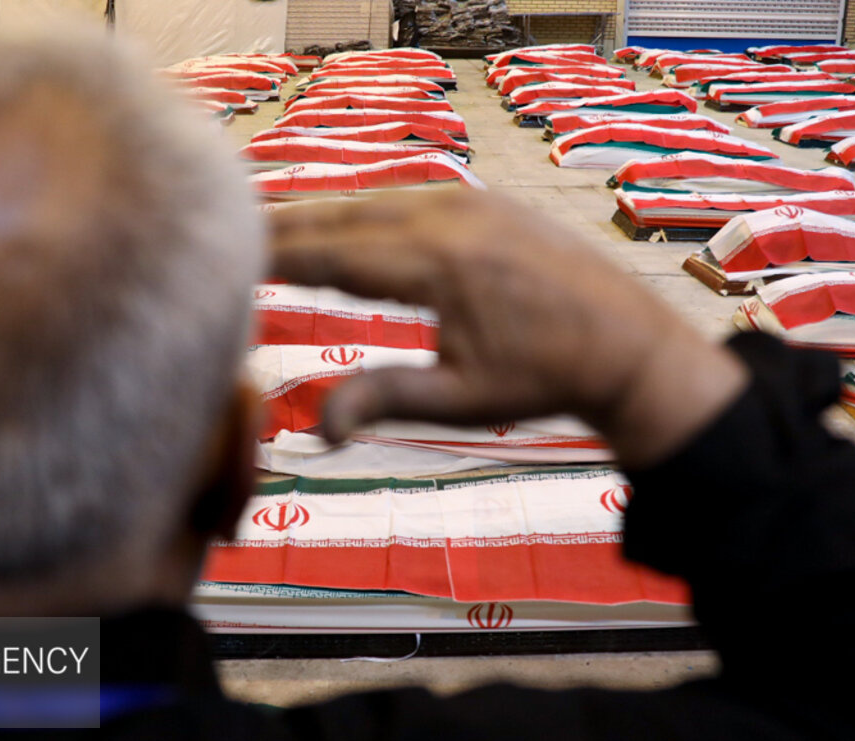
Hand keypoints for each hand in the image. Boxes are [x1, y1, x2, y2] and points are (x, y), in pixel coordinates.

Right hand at [267, 189, 748, 468]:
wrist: (628, 343)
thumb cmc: (544, 379)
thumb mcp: (462, 399)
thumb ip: (384, 401)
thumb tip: (318, 431)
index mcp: (438, 265)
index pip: (333, 255)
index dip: (275, 254)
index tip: (228, 255)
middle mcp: (448, 218)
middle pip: (343, 215)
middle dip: (284, 223)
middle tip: (226, 225)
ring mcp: (470, 200)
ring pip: (372, 200)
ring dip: (320, 212)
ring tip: (269, 221)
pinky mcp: (485, 199)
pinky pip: (406, 195)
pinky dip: (362, 207)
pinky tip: (340, 218)